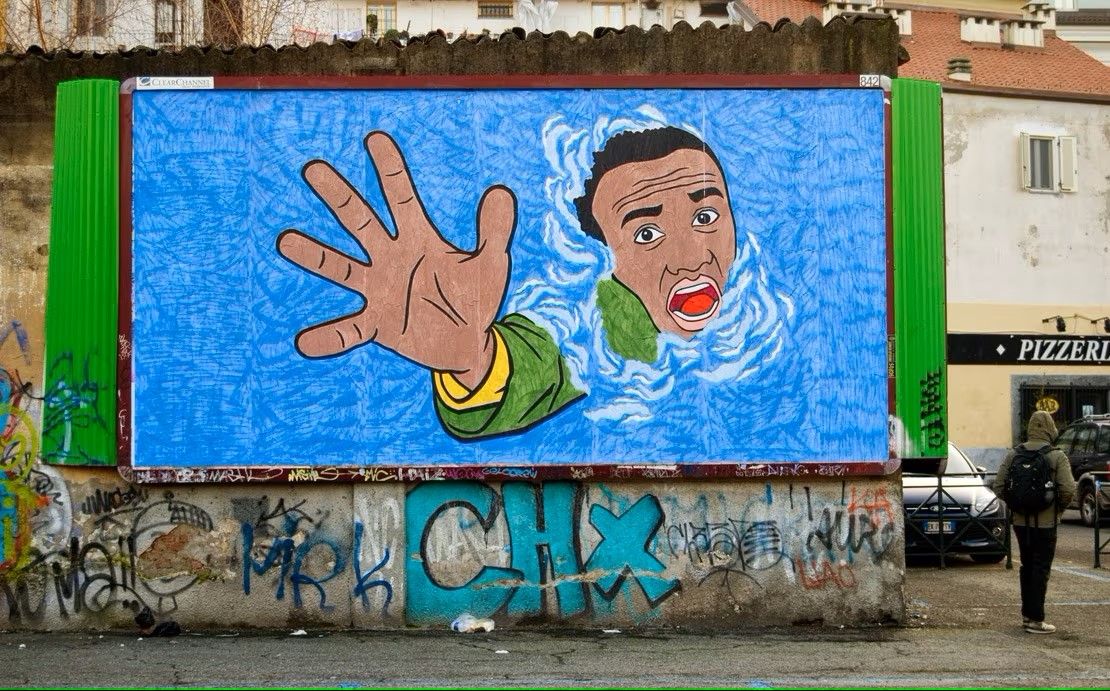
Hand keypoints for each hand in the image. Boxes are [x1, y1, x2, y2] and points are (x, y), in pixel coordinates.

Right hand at [277, 132, 516, 389]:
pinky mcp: (378, 324)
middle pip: (361, 222)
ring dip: (316, 256)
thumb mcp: (491, 264)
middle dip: (340, 196)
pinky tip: (306, 341)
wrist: (468, 344)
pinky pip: (350, 330)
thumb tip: (501, 192)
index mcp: (420, 239)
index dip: (390, 170)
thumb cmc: (477, 298)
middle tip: (313, 168)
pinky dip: (330, 336)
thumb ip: (495, 230)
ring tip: (286, 241)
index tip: (374, 139)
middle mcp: (393, 259)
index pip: (401, 198)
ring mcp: (381, 291)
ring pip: (342, 268)